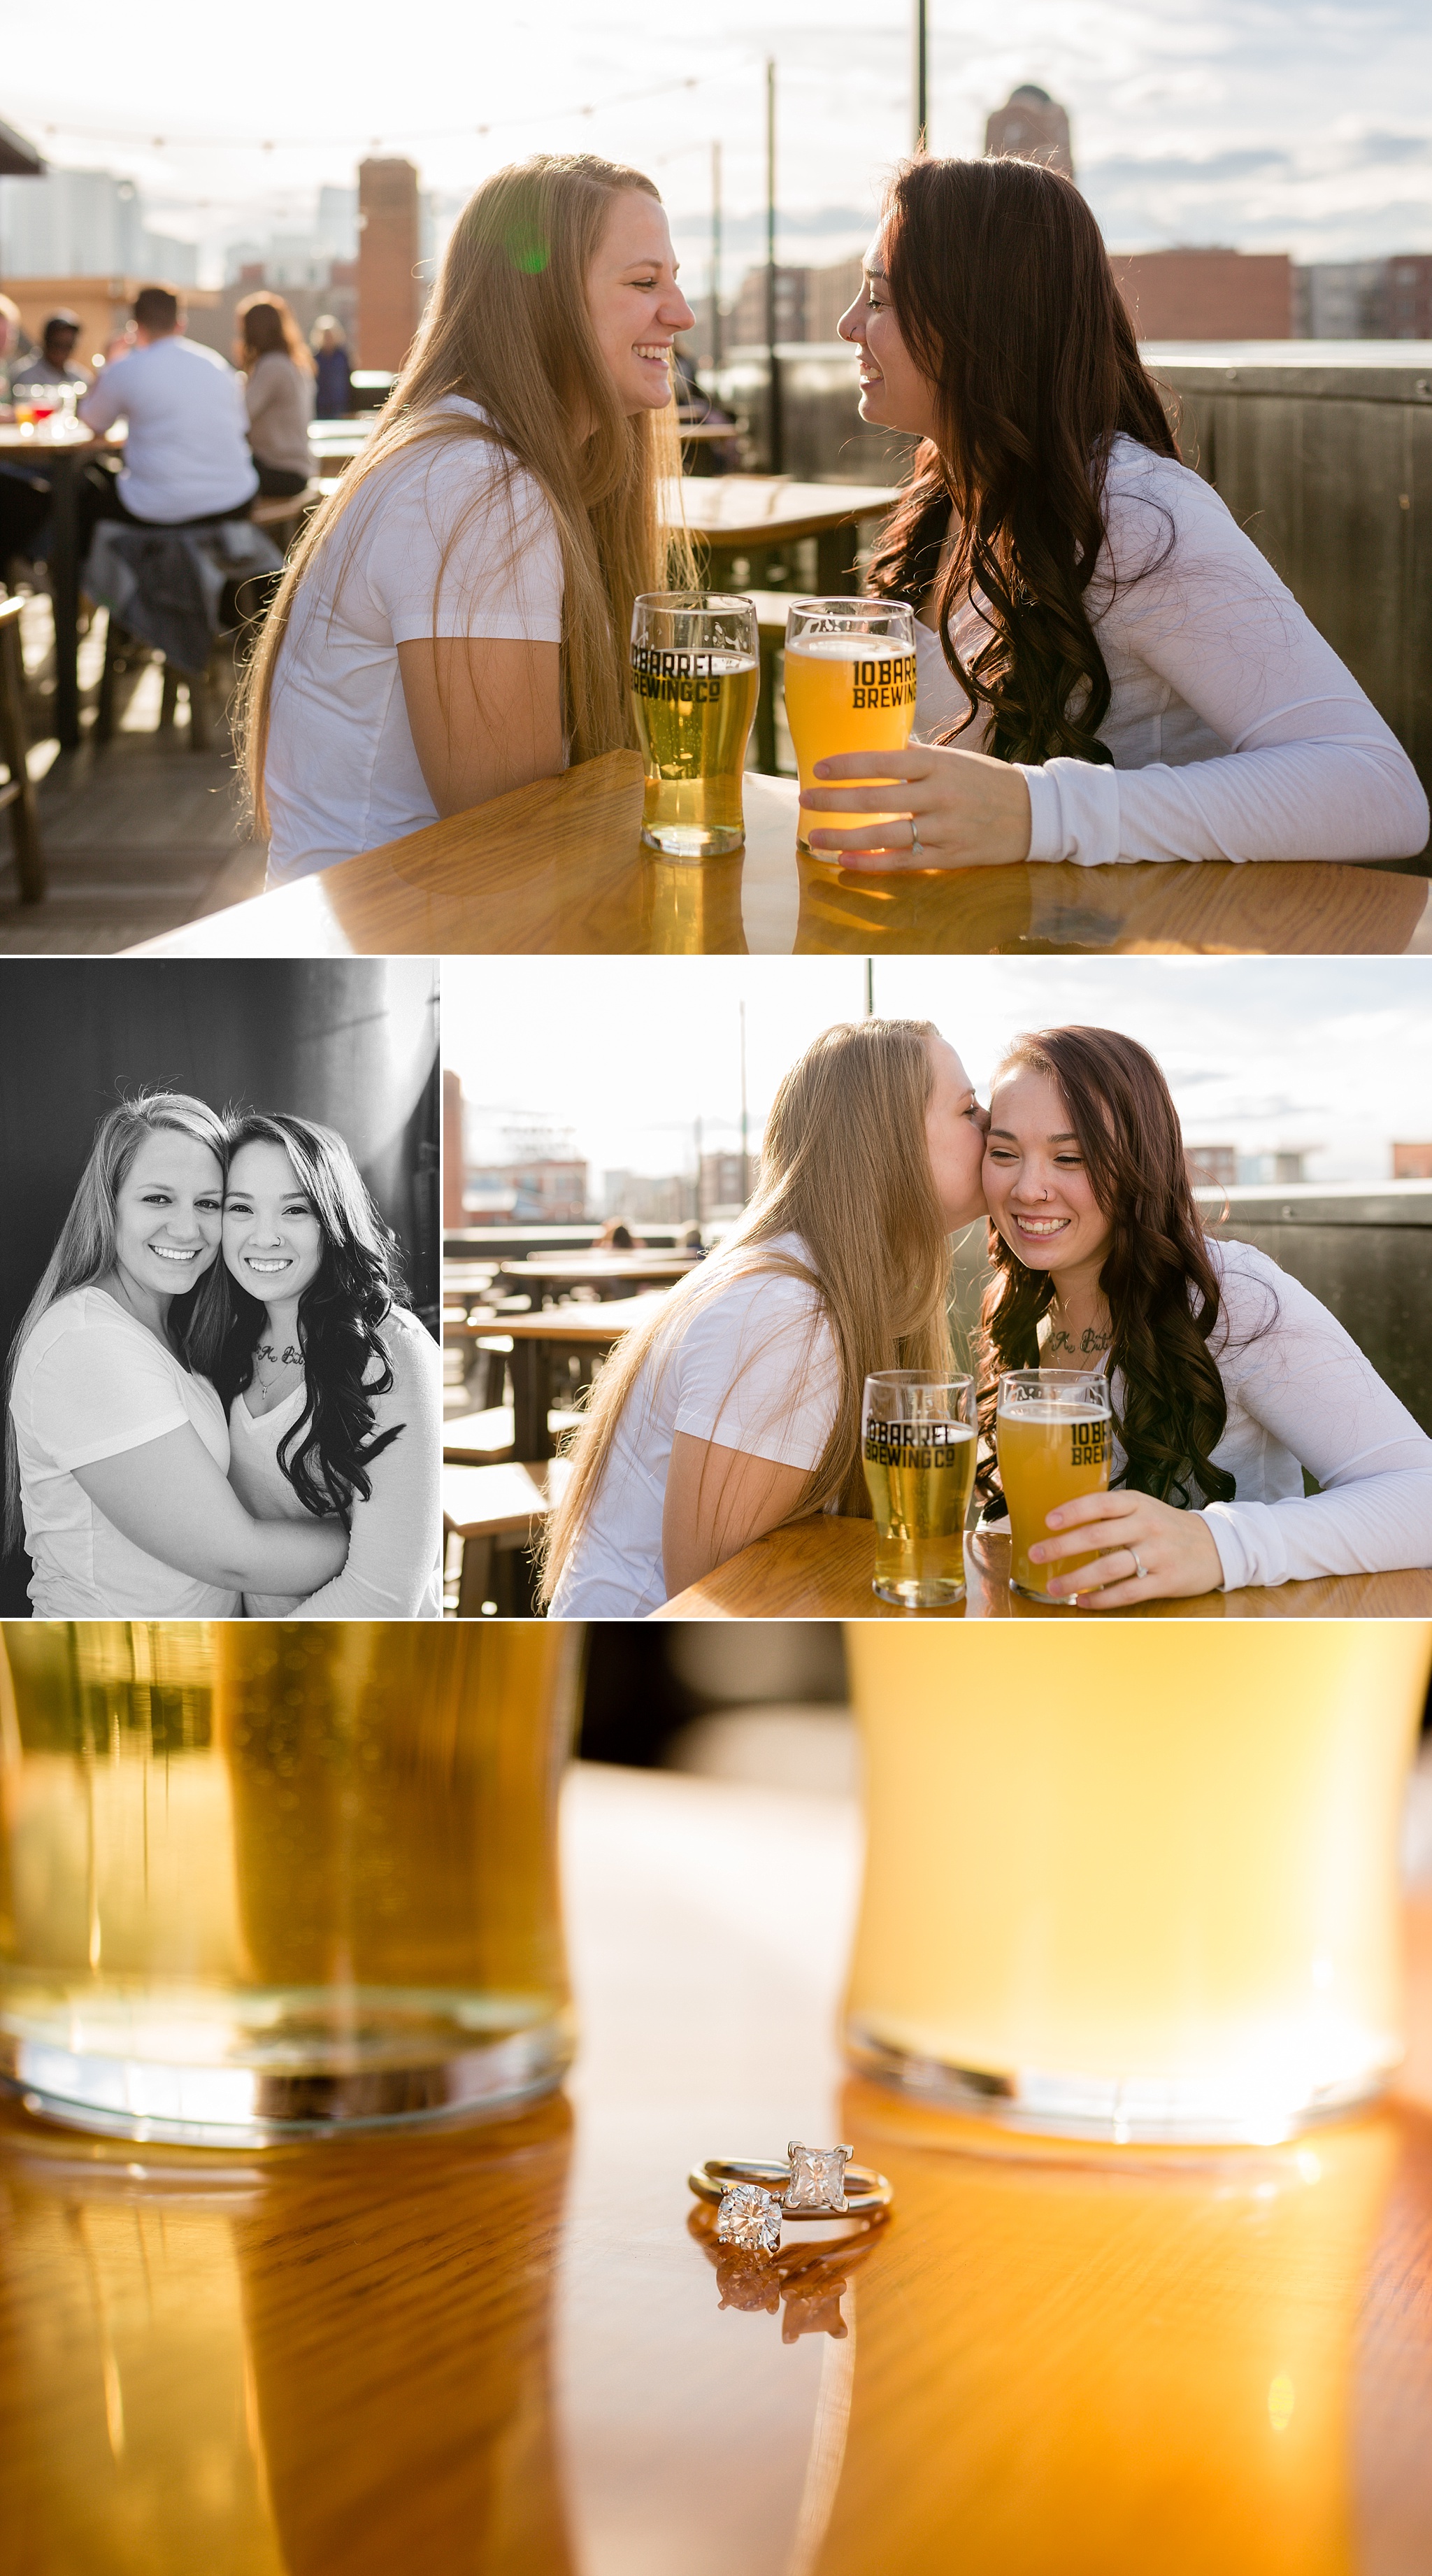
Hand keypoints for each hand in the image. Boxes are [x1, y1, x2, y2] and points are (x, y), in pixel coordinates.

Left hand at [803, 742, 1032, 870]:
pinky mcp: (949, 857)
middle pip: (876, 797)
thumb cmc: (987, 782)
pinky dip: (872, 863)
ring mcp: (944, 829)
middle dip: (835, 800)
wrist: (1035, 812)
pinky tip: (846, 861)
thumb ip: (917, 756)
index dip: (848, 765)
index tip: (819, 768)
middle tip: (805, 798)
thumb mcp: (955, 758)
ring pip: (884, 834)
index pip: (884, 762)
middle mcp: (939, 795)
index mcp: (938, 764)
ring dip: (844, 837)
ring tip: (815, 837)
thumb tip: (880, 742)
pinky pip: (903, 862)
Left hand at [1028, 1488, 1224, 1606]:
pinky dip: (1102, 1599)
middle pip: (1098, 1535)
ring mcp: (1158, 1554)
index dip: (1072, 1511)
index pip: (1100, 1503)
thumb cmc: (1167, 1527)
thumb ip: (1111, 1513)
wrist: (1217, 1546)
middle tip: (1036, 1554)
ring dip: (1076, 1579)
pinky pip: (1128, 1592)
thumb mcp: (1144, 1509)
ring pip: (1110, 1567)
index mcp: (1138, 1504)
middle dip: (1062, 1546)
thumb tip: (1063, 1524)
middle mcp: (1147, 1526)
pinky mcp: (1167, 1581)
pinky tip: (1083, 1603)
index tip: (1047, 1521)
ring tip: (1053, 1586)